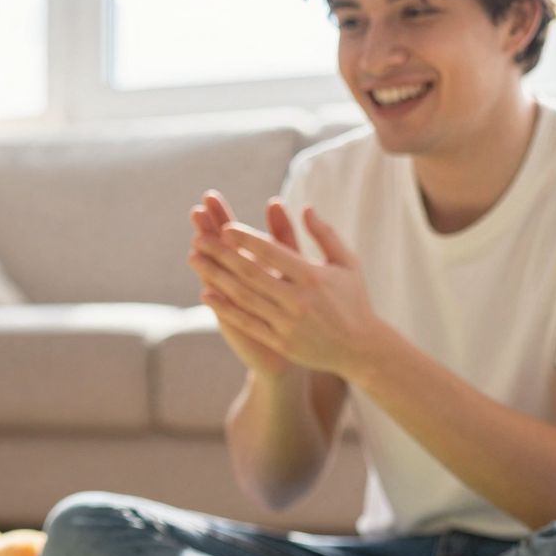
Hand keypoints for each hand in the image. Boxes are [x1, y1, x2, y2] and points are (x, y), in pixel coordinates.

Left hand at [189, 196, 392, 381]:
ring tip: (194, 259)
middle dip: (221, 254)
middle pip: (251, 273)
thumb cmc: (353, 300)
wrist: (360, 348)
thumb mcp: (347, 263)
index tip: (225, 227)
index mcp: (313, 277)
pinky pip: (246, 322)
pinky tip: (206, 294)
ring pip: (243, 297)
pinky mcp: (280, 342)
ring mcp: (286, 323)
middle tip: (198, 238)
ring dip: (215, 277)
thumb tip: (306, 207)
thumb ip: (325, 234)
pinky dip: (224, 308)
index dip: (247, 240)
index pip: (273, 253)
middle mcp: (298, 299)